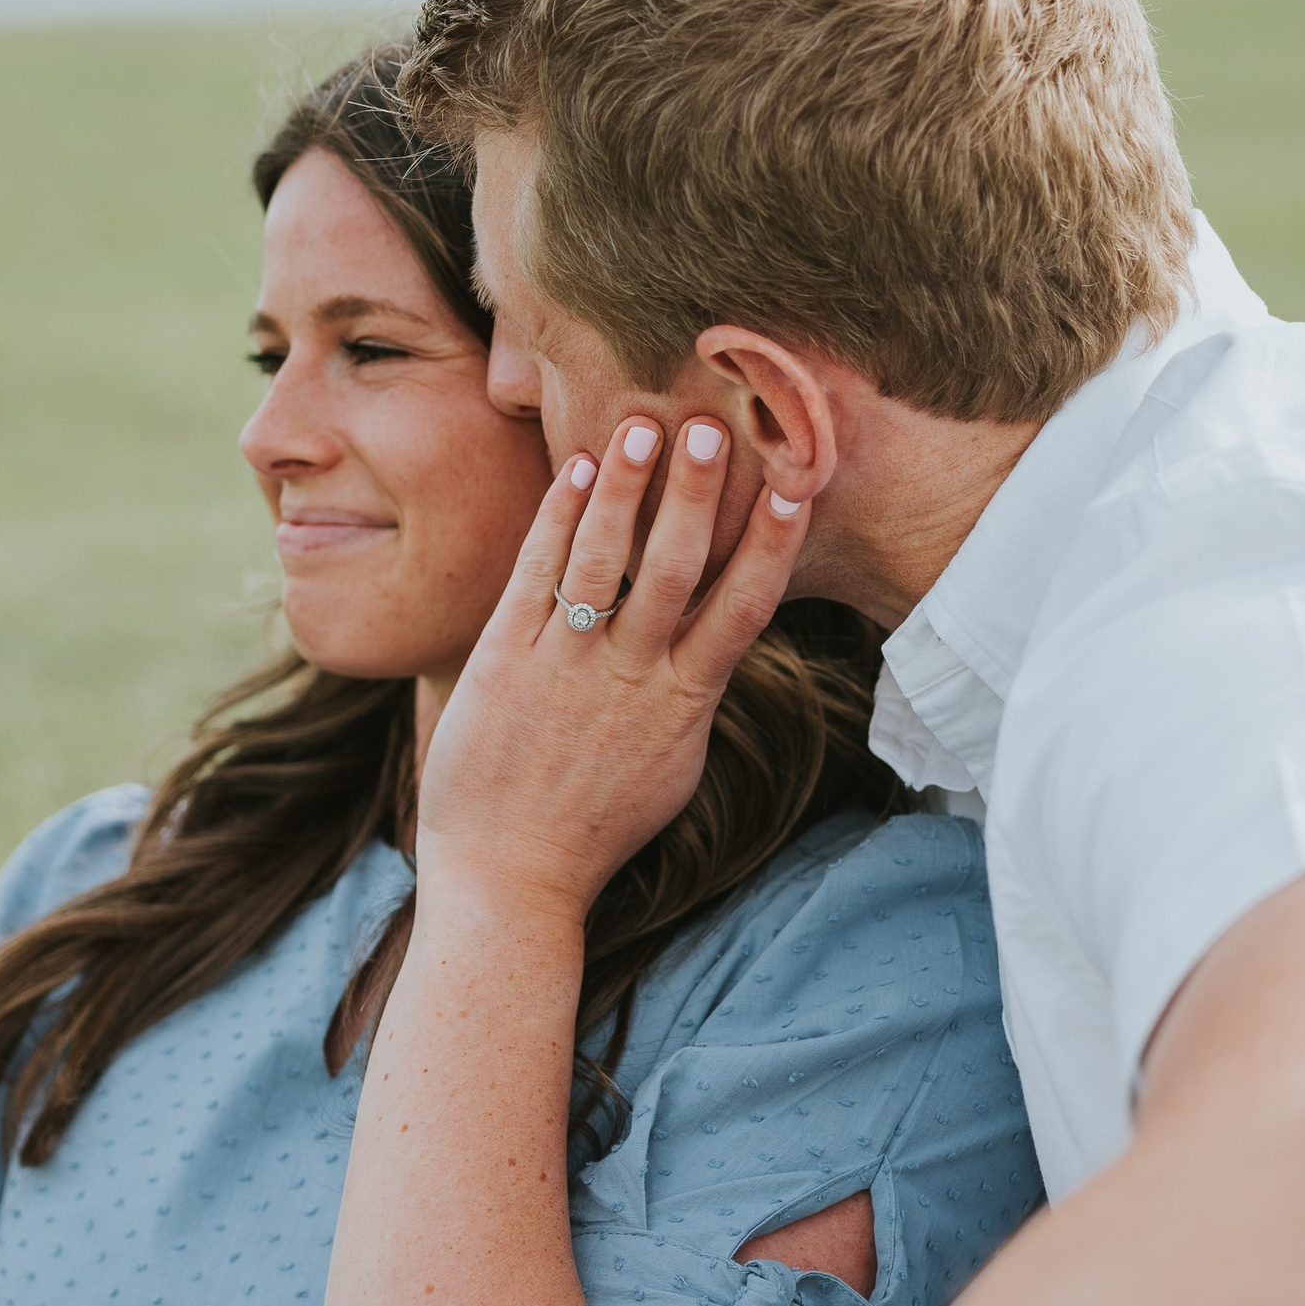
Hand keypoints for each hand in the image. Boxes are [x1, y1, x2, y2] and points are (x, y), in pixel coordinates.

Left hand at [416, 416, 806, 917]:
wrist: (510, 878)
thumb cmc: (595, 825)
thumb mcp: (669, 764)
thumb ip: (691, 695)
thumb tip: (719, 642)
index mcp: (684, 704)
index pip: (743, 609)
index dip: (773, 545)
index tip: (798, 486)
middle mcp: (631, 678)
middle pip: (678, 571)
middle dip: (699, 496)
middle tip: (717, 428)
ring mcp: (566, 667)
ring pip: (607, 563)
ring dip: (628, 491)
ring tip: (645, 426)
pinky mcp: (506, 661)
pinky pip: (537, 576)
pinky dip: (558, 521)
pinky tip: (577, 473)